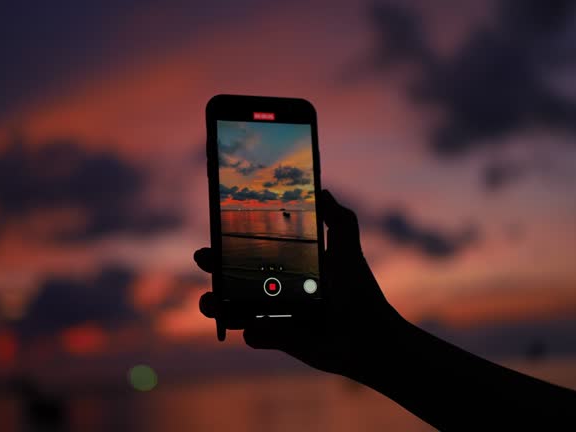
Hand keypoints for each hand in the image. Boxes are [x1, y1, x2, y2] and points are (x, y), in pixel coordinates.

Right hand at [194, 189, 404, 375]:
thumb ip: (339, 219)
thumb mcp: (349, 250)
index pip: (250, 252)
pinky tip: (254, 331)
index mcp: (287, 266)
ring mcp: (274, 316)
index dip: (229, 244)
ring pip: (234, 310)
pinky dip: (253, 334)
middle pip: (233, 278)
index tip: (214, 234)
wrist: (371, 337)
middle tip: (203, 260)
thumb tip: (322, 190)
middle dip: (213, 269)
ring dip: (216, 306)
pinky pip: (256, 336)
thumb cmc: (360, 292)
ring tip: (210, 303)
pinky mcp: (279, 340)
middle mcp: (276, 289)